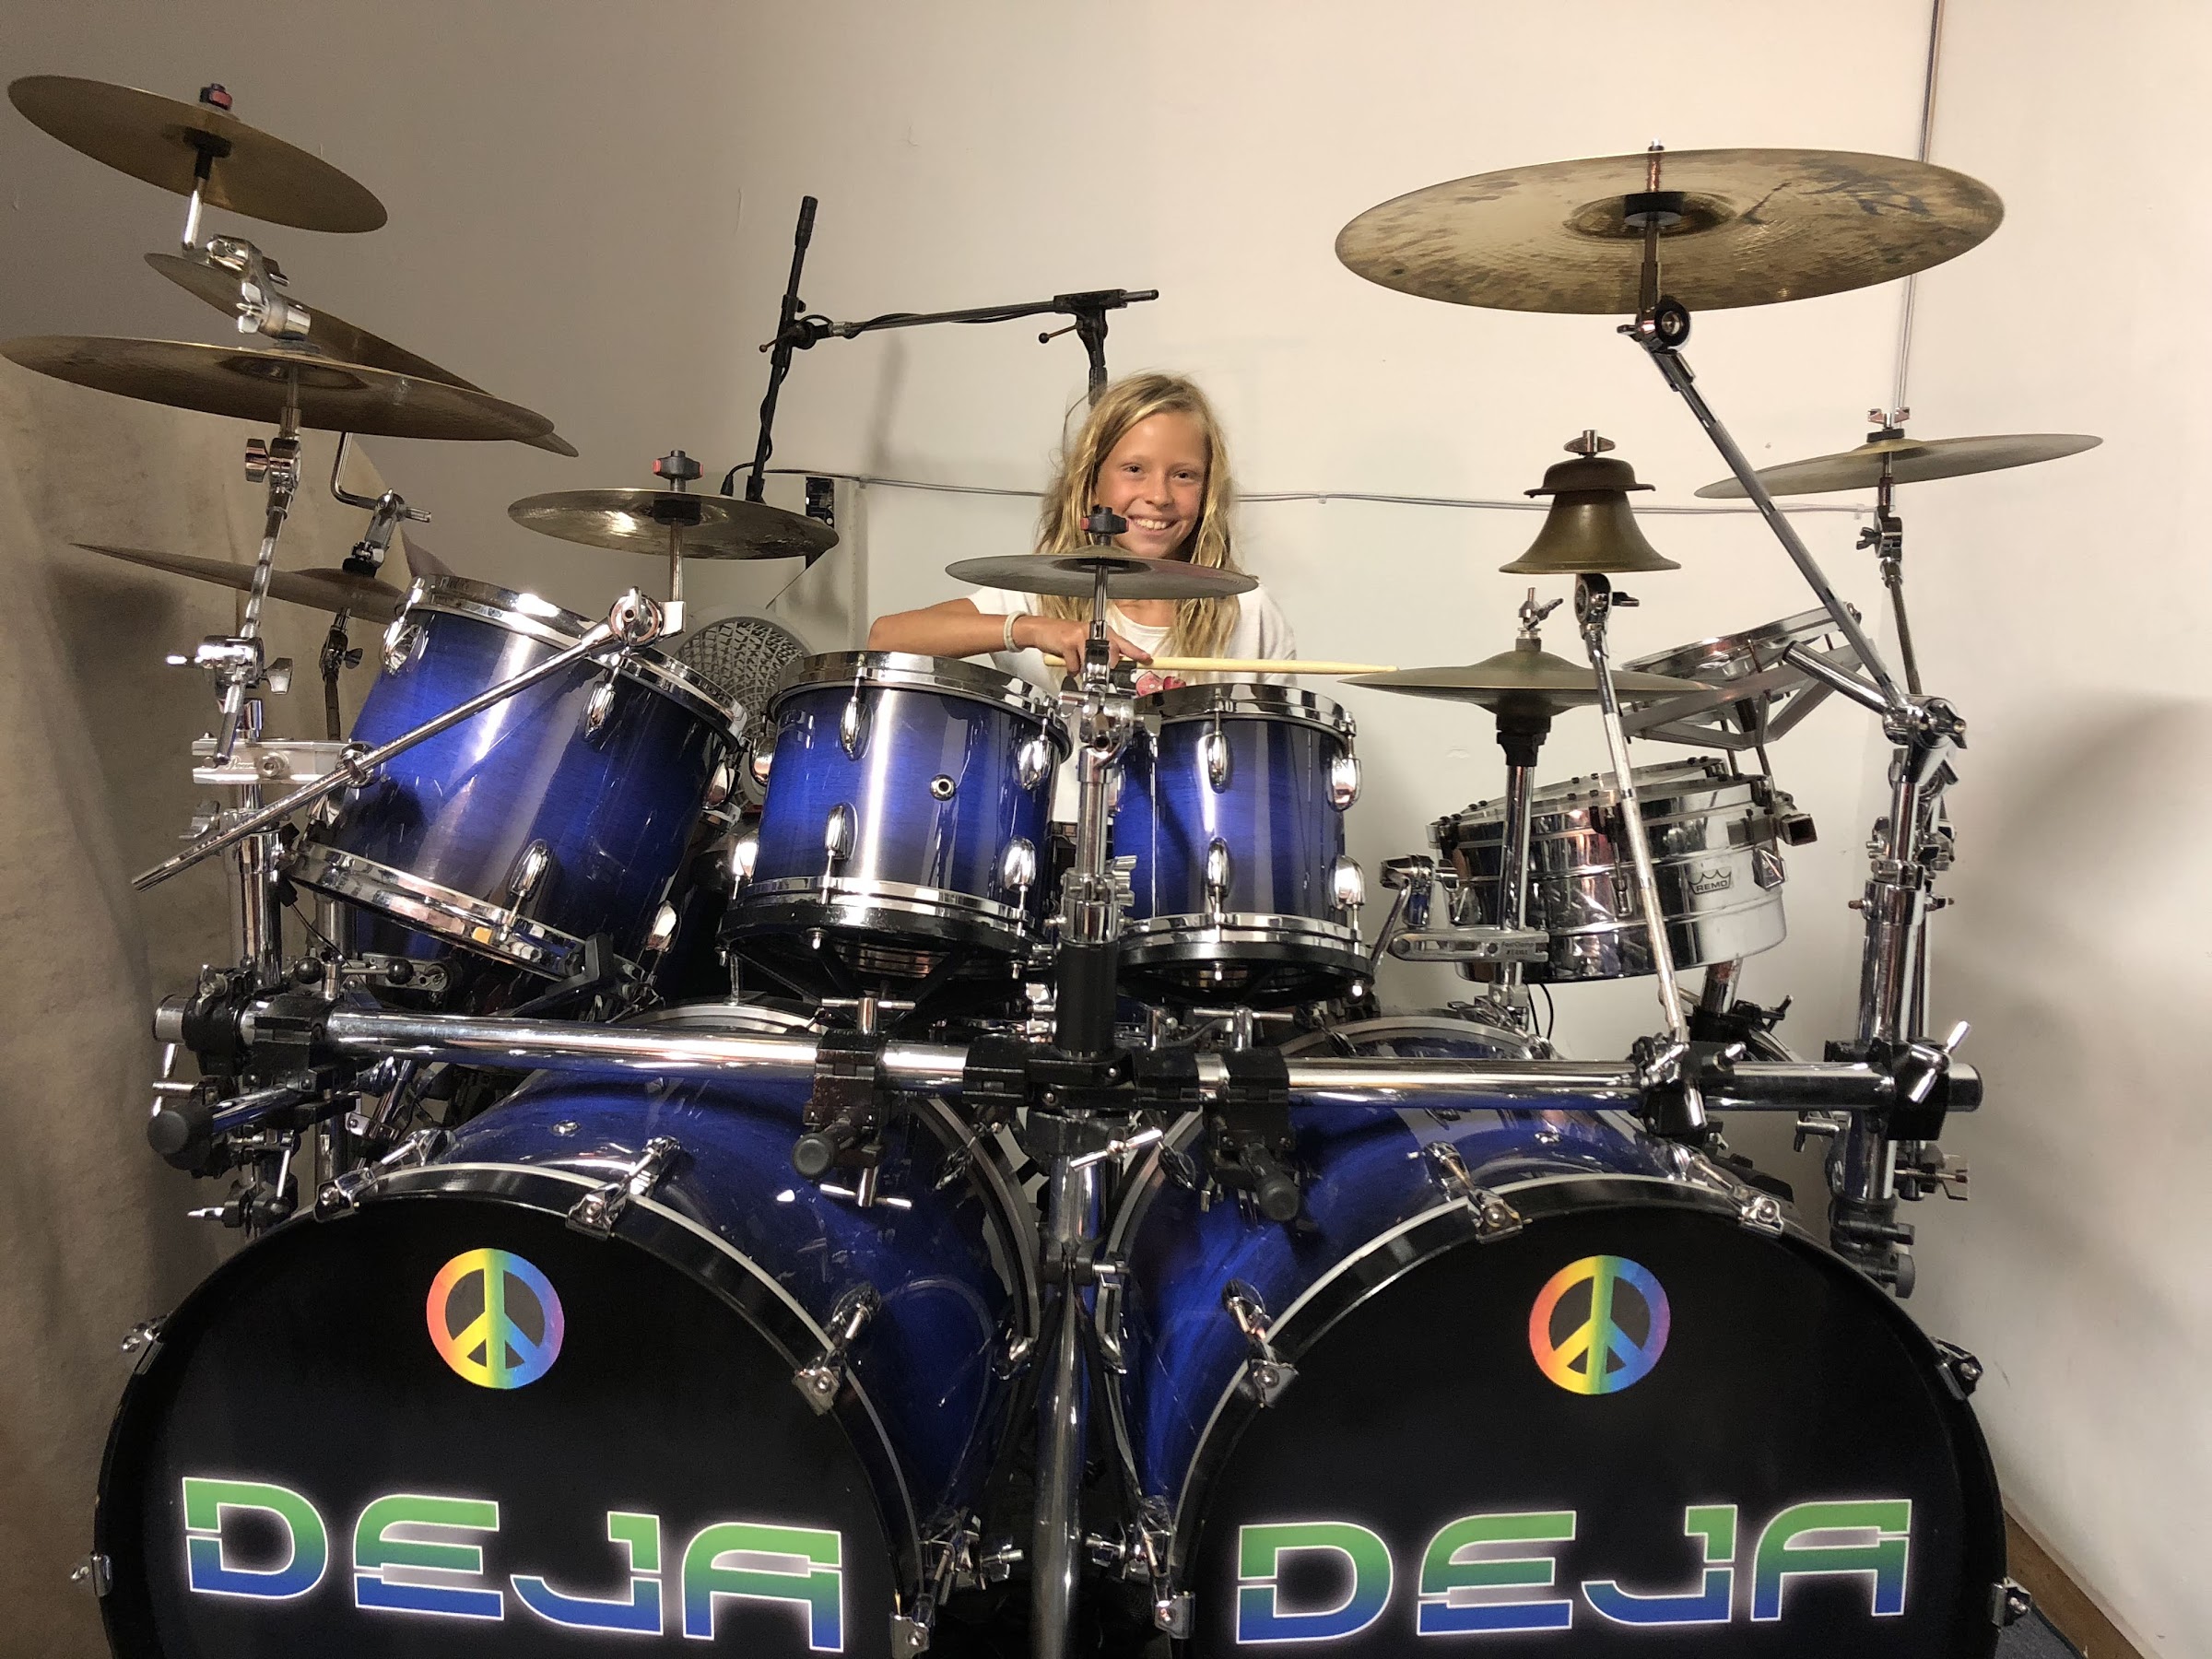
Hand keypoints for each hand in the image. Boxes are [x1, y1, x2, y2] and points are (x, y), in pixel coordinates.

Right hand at [1012, 614, 1150, 671]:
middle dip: (1106, 667)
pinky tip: (1066, 660)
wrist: (1043, 630)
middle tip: (1099, 670)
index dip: (1136, 652)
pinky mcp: (1068, 642)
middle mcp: (1094, 632)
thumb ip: (1100, 655)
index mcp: (1101, 633)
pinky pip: (1075, 667)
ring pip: (1091, 664)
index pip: (1122, 643)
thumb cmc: (1065, 638)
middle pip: (1110, 653)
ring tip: (1076, 661)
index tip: (1147, 658)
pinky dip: (1071, 669)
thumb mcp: (1086, 644)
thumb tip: (1112, 668)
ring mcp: (1081, 636)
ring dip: (1083, 669)